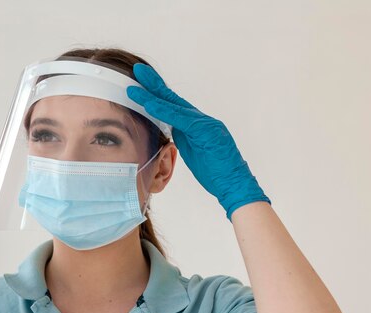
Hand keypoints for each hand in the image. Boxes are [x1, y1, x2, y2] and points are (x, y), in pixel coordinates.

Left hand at [127, 63, 270, 220]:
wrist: (235, 185)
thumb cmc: (215, 172)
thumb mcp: (193, 152)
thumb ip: (182, 138)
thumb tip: (166, 131)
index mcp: (196, 125)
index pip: (173, 106)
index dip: (156, 93)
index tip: (140, 83)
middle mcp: (202, 120)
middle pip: (173, 98)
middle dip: (154, 84)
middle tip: (137, 70)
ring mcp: (206, 124)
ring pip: (174, 105)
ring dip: (153, 95)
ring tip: (134, 85)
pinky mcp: (207, 131)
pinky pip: (181, 118)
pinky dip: (164, 110)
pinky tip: (149, 104)